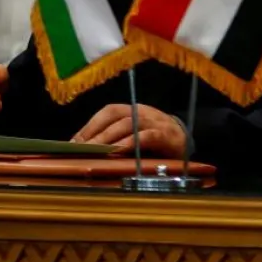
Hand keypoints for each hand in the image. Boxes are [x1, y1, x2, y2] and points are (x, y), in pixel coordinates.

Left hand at [73, 103, 187, 157]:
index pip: (108, 111)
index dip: (90, 124)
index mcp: (132, 110)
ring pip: (127, 124)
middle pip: (115, 116)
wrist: (187, 139)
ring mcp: (154, 122)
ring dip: (109, 138)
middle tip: (81, 148)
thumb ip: (116, 137)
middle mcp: (142, 112)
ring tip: (95, 151)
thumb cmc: (156, 139)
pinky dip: (130, 143)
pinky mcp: (165, 135)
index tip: (74, 141)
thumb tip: (87, 147)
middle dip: (95, 132)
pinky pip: (145, 136)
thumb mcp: (135, 133)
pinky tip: (118, 151)